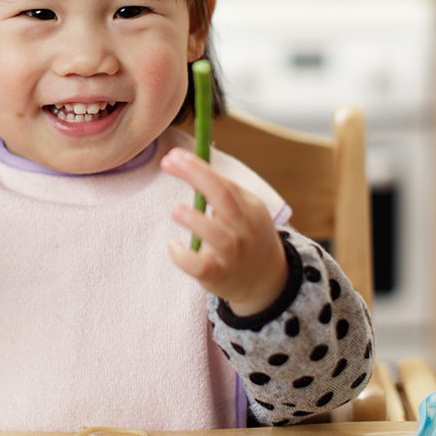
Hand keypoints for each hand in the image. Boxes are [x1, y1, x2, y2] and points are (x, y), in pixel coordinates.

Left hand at [161, 148, 287, 316]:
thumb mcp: (243, 211)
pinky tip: (173, 245)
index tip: (172, 156)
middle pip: (224, 198)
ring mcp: (233, 254)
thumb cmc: (244, 236)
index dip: (198, 167)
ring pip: (217, 235)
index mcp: (249, 208)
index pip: (224, 182)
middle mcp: (244, 229)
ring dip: (195, 219)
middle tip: (170, 162)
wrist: (266, 279)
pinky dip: (184, 256)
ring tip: (175, 209)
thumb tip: (180, 160)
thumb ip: (218, 190)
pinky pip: (202, 266)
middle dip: (198, 176)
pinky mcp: (219, 275)